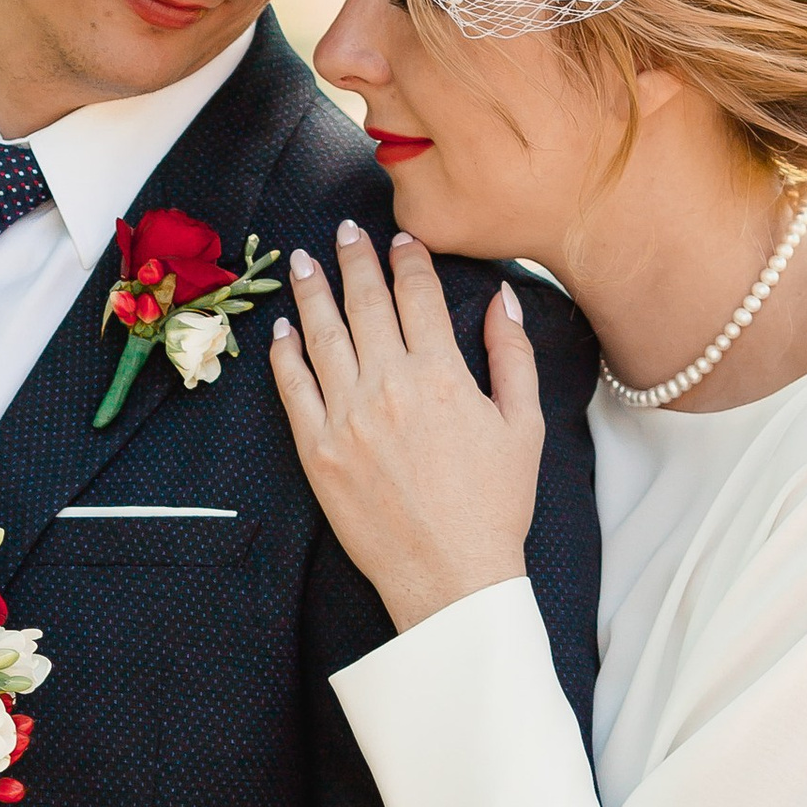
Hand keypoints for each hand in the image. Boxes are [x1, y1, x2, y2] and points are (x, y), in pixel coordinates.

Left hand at [269, 225, 542, 631]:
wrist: (451, 575)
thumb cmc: (495, 506)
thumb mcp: (524, 426)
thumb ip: (513, 356)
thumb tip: (503, 300)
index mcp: (442, 375)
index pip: (419, 295)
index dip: (408, 260)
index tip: (399, 239)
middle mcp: (389, 386)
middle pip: (367, 304)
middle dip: (356, 260)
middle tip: (345, 232)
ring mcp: (347, 417)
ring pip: (323, 335)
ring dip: (313, 292)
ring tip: (305, 261)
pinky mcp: (318, 451)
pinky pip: (293, 388)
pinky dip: (285, 354)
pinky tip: (282, 330)